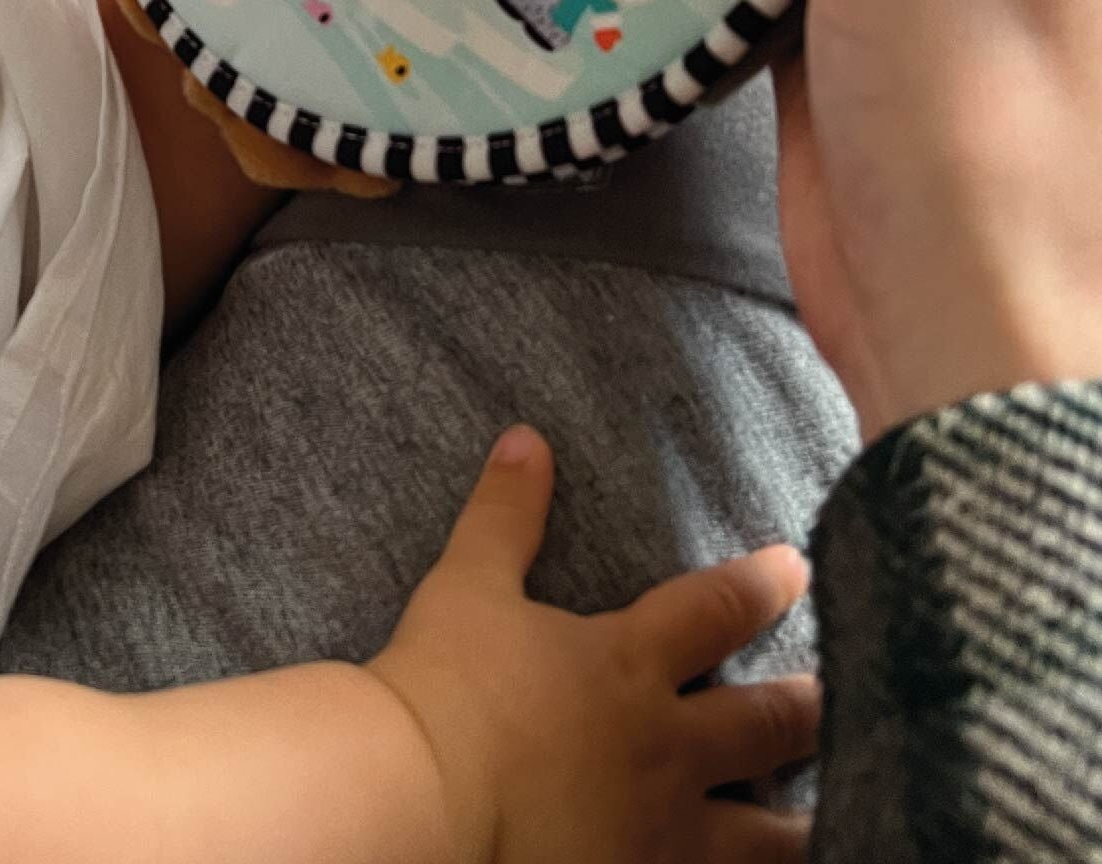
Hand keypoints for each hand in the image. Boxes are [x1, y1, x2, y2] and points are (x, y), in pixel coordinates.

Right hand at [369, 427, 816, 863]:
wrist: (420, 802)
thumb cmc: (443, 687)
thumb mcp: (468, 585)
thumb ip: (505, 514)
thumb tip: (528, 438)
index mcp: (627, 664)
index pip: (717, 610)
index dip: (763, 585)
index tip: (799, 569)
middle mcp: (666, 749)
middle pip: (767, 724)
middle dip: (810, 707)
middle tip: (842, 696)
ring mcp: (663, 834)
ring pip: (769, 837)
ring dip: (806, 825)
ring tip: (837, 823)